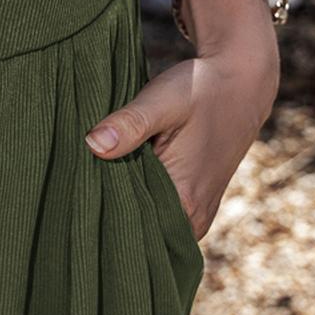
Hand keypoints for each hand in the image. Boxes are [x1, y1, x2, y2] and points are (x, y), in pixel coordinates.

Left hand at [83, 40, 277, 239]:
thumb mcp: (163, 100)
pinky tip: (118, 180)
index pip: (130, 227)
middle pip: (137, 229)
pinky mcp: (194, 206)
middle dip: (108, 211)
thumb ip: (129, 124)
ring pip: (147, 224)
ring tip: (96, 182)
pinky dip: (138, 200)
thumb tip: (92, 144)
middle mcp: (194, 219)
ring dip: (122, 205)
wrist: (241, 85)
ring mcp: (196, 216)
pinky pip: (158, 215)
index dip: (100, 212)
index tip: (73, 197)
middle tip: (77, 189)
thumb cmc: (201, 90)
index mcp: (186, 201)